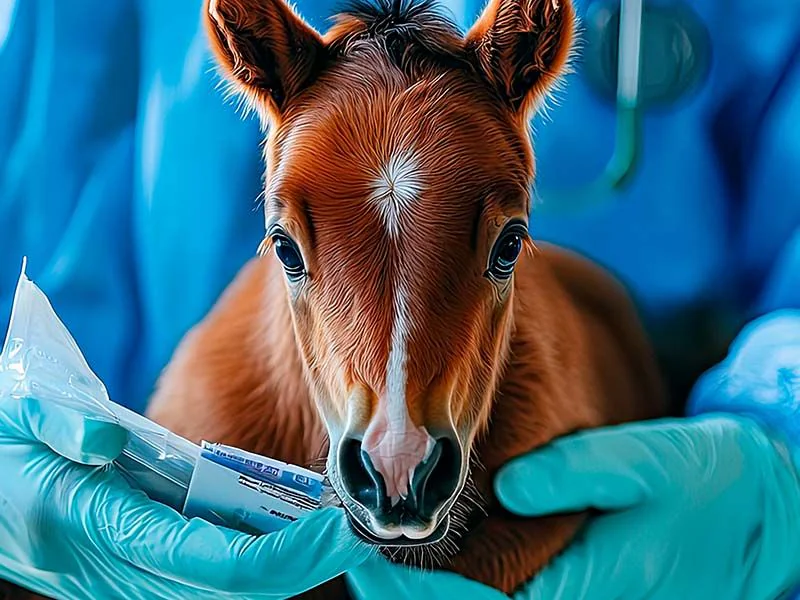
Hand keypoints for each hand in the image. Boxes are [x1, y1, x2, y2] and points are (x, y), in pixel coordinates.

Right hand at [0, 396, 371, 598]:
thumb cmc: (6, 446)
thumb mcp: (23, 415)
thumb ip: (62, 426)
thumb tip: (105, 440)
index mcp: (96, 530)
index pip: (212, 564)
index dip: (283, 554)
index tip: (336, 526)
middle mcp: (118, 570)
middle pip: (232, 588)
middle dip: (302, 565)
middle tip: (354, 531)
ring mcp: (127, 576)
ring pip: (222, 589)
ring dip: (285, 566)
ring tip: (331, 529)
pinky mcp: (134, 567)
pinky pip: (206, 573)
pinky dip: (255, 557)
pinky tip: (284, 528)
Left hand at [348, 415, 799, 599]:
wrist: (756, 516)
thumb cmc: (706, 486)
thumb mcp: (646, 462)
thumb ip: (576, 472)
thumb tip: (505, 484)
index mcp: (574, 599)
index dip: (402, 588)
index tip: (358, 551)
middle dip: (399, 595)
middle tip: (352, 550)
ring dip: (423, 595)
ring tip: (377, 554)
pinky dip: (456, 590)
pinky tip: (432, 561)